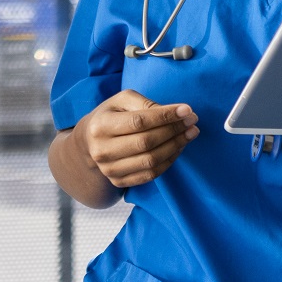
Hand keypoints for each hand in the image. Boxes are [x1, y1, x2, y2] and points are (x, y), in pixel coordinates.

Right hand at [72, 91, 198, 187]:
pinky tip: (179, 148)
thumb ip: (145, 103)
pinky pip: (150, 175)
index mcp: (101, 126)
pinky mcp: (118, 181)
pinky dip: (169, 161)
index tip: (187, 110)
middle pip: (146, 142)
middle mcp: (102, 150)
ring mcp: (109, 169)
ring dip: (176, 147)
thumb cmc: (111, 116)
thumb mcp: (121, 100)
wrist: (89, 143)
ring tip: (190, 133)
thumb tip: (175, 112)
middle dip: (174, 131)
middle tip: (193, 121)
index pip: (139, 122)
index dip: (166, 116)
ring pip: (150, 161)